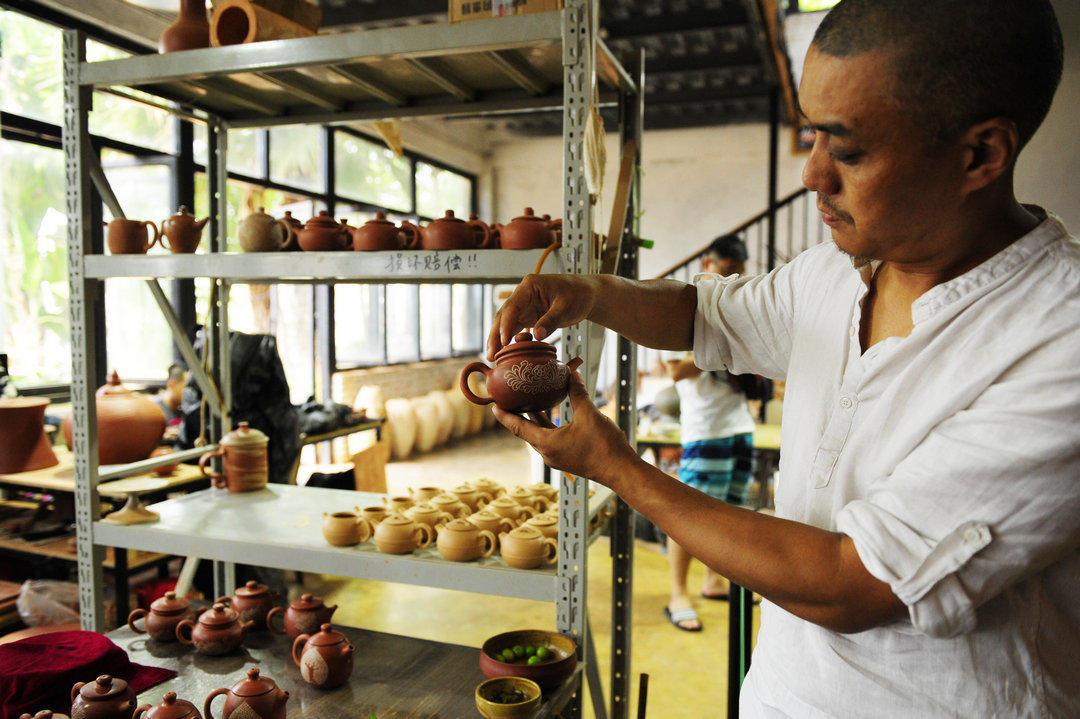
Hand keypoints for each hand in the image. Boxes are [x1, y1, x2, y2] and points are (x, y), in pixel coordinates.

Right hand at [486, 274, 598, 359]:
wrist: (587, 294)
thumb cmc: (578, 295)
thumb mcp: (566, 307)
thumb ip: (551, 320)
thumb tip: (536, 336)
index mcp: (529, 286)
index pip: (512, 306)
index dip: (506, 325)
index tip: (504, 342)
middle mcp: (523, 295)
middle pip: (504, 315)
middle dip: (495, 335)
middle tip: (490, 354)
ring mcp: (524, 306)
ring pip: (506, 323)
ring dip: (498, 339)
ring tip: (492, 357)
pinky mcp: (529, 316)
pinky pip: (515, 328)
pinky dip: (508, 339)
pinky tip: (503, 352)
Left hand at [492, 371, 638, 486]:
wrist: (621, 471)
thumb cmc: (604, 447)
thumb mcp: (589, 414)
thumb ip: (577, 393)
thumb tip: (570, 373)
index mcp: (547, 444)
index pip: (518, 427)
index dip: (505, 415)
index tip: (493, 405)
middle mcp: (549, 453)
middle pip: (526, 431)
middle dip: (518, 415)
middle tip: (510, 399)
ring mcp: (558, 457)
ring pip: (540, 435)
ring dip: (534, 420)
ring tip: (529, 402)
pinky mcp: (568, 458)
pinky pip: (551, 439)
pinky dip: (547, 425)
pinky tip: (553, 414)